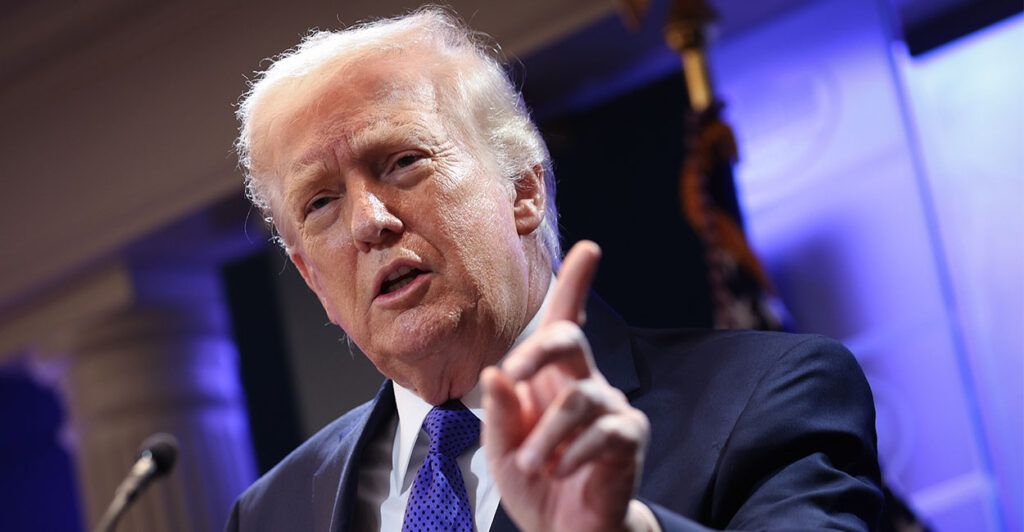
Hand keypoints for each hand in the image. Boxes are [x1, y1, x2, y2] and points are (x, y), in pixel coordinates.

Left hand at [481, 241, 653, 531]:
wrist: (564, 530)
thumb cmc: (534, 481)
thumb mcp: (501, 449)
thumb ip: (498, 413)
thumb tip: (494, 372)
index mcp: (550, 378)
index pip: (562, 322)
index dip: (576, 284)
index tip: (589, 249)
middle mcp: (584, 383)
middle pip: (569, 337)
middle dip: (537, 349)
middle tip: (510, 376)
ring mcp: (611, 408)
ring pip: (576, 400)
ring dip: (544, 437)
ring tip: (531, 465)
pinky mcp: (629, 438)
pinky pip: (601, 432)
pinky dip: (571, 454)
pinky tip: (561, 472)